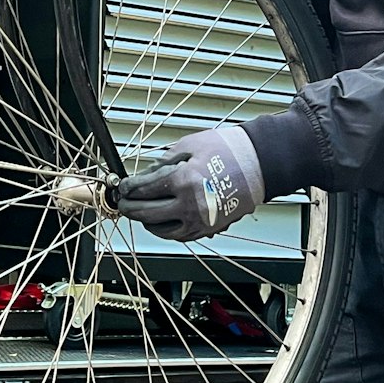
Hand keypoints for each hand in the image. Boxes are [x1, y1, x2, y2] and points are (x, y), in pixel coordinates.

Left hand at [116, 127, 264, 240]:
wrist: (260, 164)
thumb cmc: (229, 150)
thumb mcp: (190, 146)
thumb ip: (164, 162)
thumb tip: (146, 175)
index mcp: (183, 180)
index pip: (144, 189)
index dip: (129, 189)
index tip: (123, 188)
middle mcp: (190, 204)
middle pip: (148, 213)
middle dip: (130, 208)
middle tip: (123, 204)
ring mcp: (201, 220)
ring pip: (162, 230)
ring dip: (146, 223)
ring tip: (140, 214)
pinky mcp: (210, 228)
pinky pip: (181, 236)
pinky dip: (167, 231)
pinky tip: (161, 223)